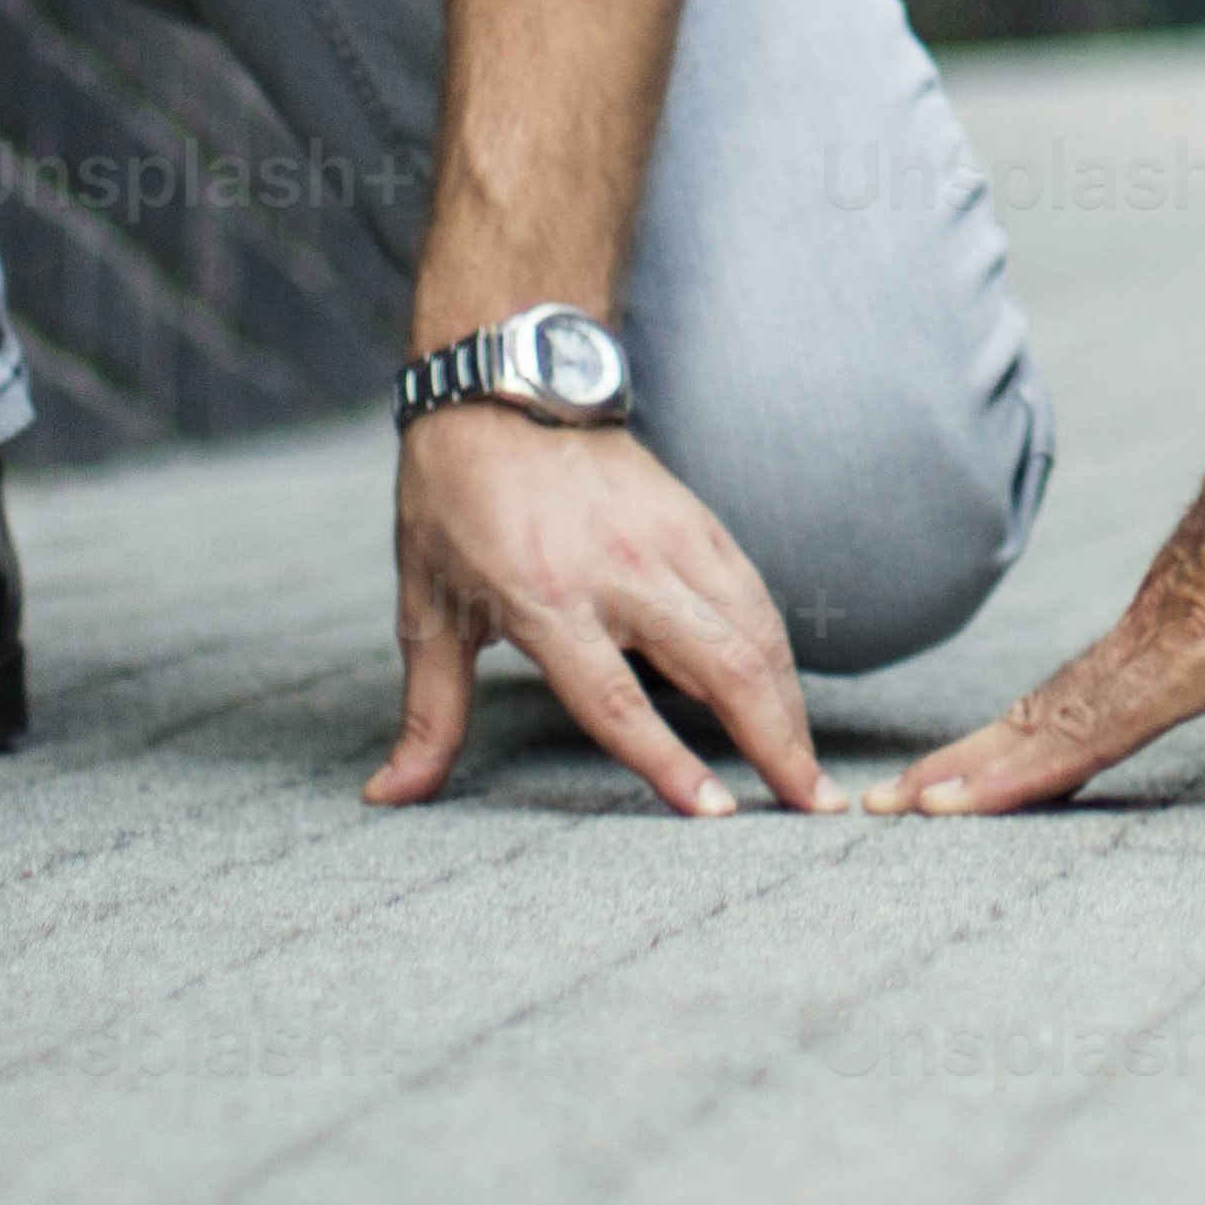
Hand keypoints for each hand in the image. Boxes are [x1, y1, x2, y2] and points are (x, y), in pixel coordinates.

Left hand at [377, 404, 832, 816]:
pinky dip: (777, 651)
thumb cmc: (454, 503)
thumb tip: (389, 796)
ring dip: (790, 703)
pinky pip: (753, 595)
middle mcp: (620, 569)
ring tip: (811, 770)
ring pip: (754, 629)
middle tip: (815, 806)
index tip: (718, 815)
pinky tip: (787, 696)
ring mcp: (670, 540)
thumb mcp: (426, 609)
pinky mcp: (697, 520)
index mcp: (546, 598)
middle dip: (777, 740)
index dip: (668, 762)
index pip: (617, 699)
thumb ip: (430, 712)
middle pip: (721, 663)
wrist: (504, 390)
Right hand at [877, 387, 1204, 814]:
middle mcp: (1156, 631)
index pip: (1092, 725)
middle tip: (879, 818)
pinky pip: (1079, 672)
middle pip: (1045, 715)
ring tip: (911, 796)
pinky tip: (1008, 743)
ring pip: (1053, 692)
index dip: (1018, 773)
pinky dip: (1031, 714)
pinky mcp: (1159, 601)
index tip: (941, 809)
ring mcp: (1149, 614)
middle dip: (966, 773)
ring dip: (985, 744)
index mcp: (1200, 642)